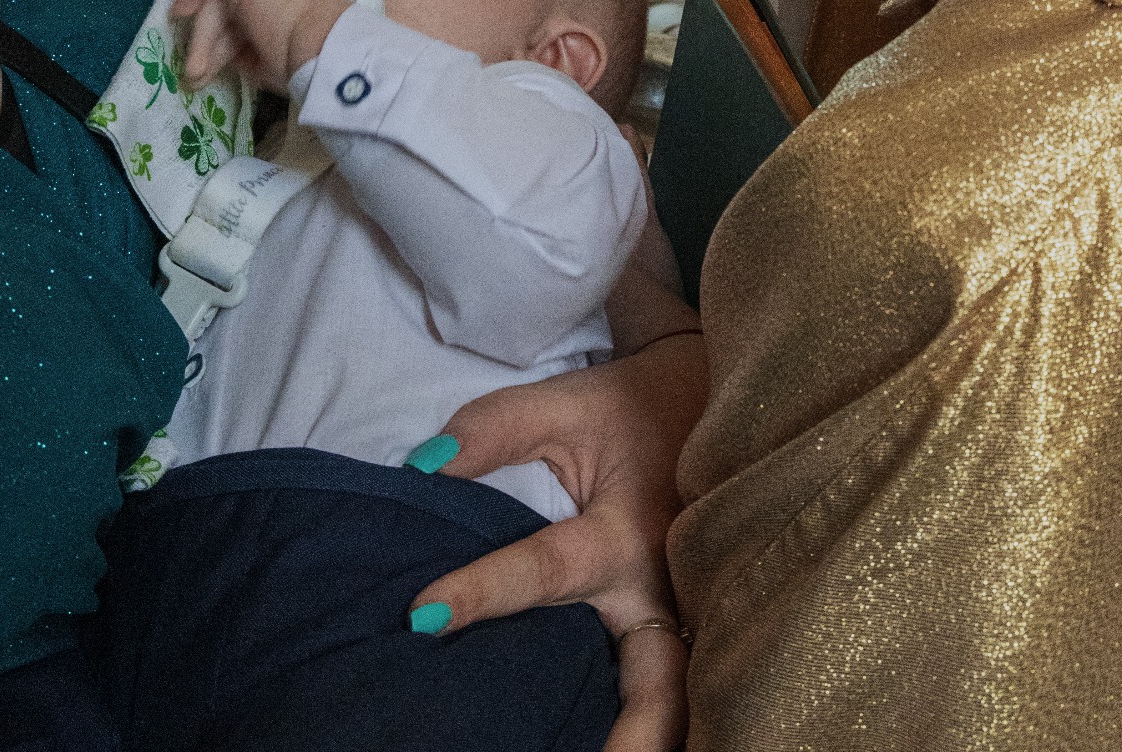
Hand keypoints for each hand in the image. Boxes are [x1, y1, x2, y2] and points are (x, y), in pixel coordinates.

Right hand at [172, 0, 349, 93]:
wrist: (323, 52)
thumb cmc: (282, 9)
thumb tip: (186, 2)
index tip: (177, 17)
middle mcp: (264, 1)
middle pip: (219, 16)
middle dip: (200, 38)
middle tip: (191, 66)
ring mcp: (267, 33)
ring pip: (225, 41)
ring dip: (206, 57)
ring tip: (196, 80)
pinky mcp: (270, 61)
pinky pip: (237, 61)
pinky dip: (221, 67)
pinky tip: (209, 78)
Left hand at [408, 333, 707, 751]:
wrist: (700, 408)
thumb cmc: (624, 413)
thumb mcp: (563, 404)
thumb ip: (495, 431)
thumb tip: (422, 466)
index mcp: (623, 531)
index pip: (547, 570)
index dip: (482, 592)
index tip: (420, 618)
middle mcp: (655, 590)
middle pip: (656, 683)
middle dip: (632, 738)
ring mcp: (676, 619)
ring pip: (672, 701)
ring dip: (643, 741)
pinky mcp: (680, 630)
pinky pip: (669, 691)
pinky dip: (649, 726)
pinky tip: (606, 743)